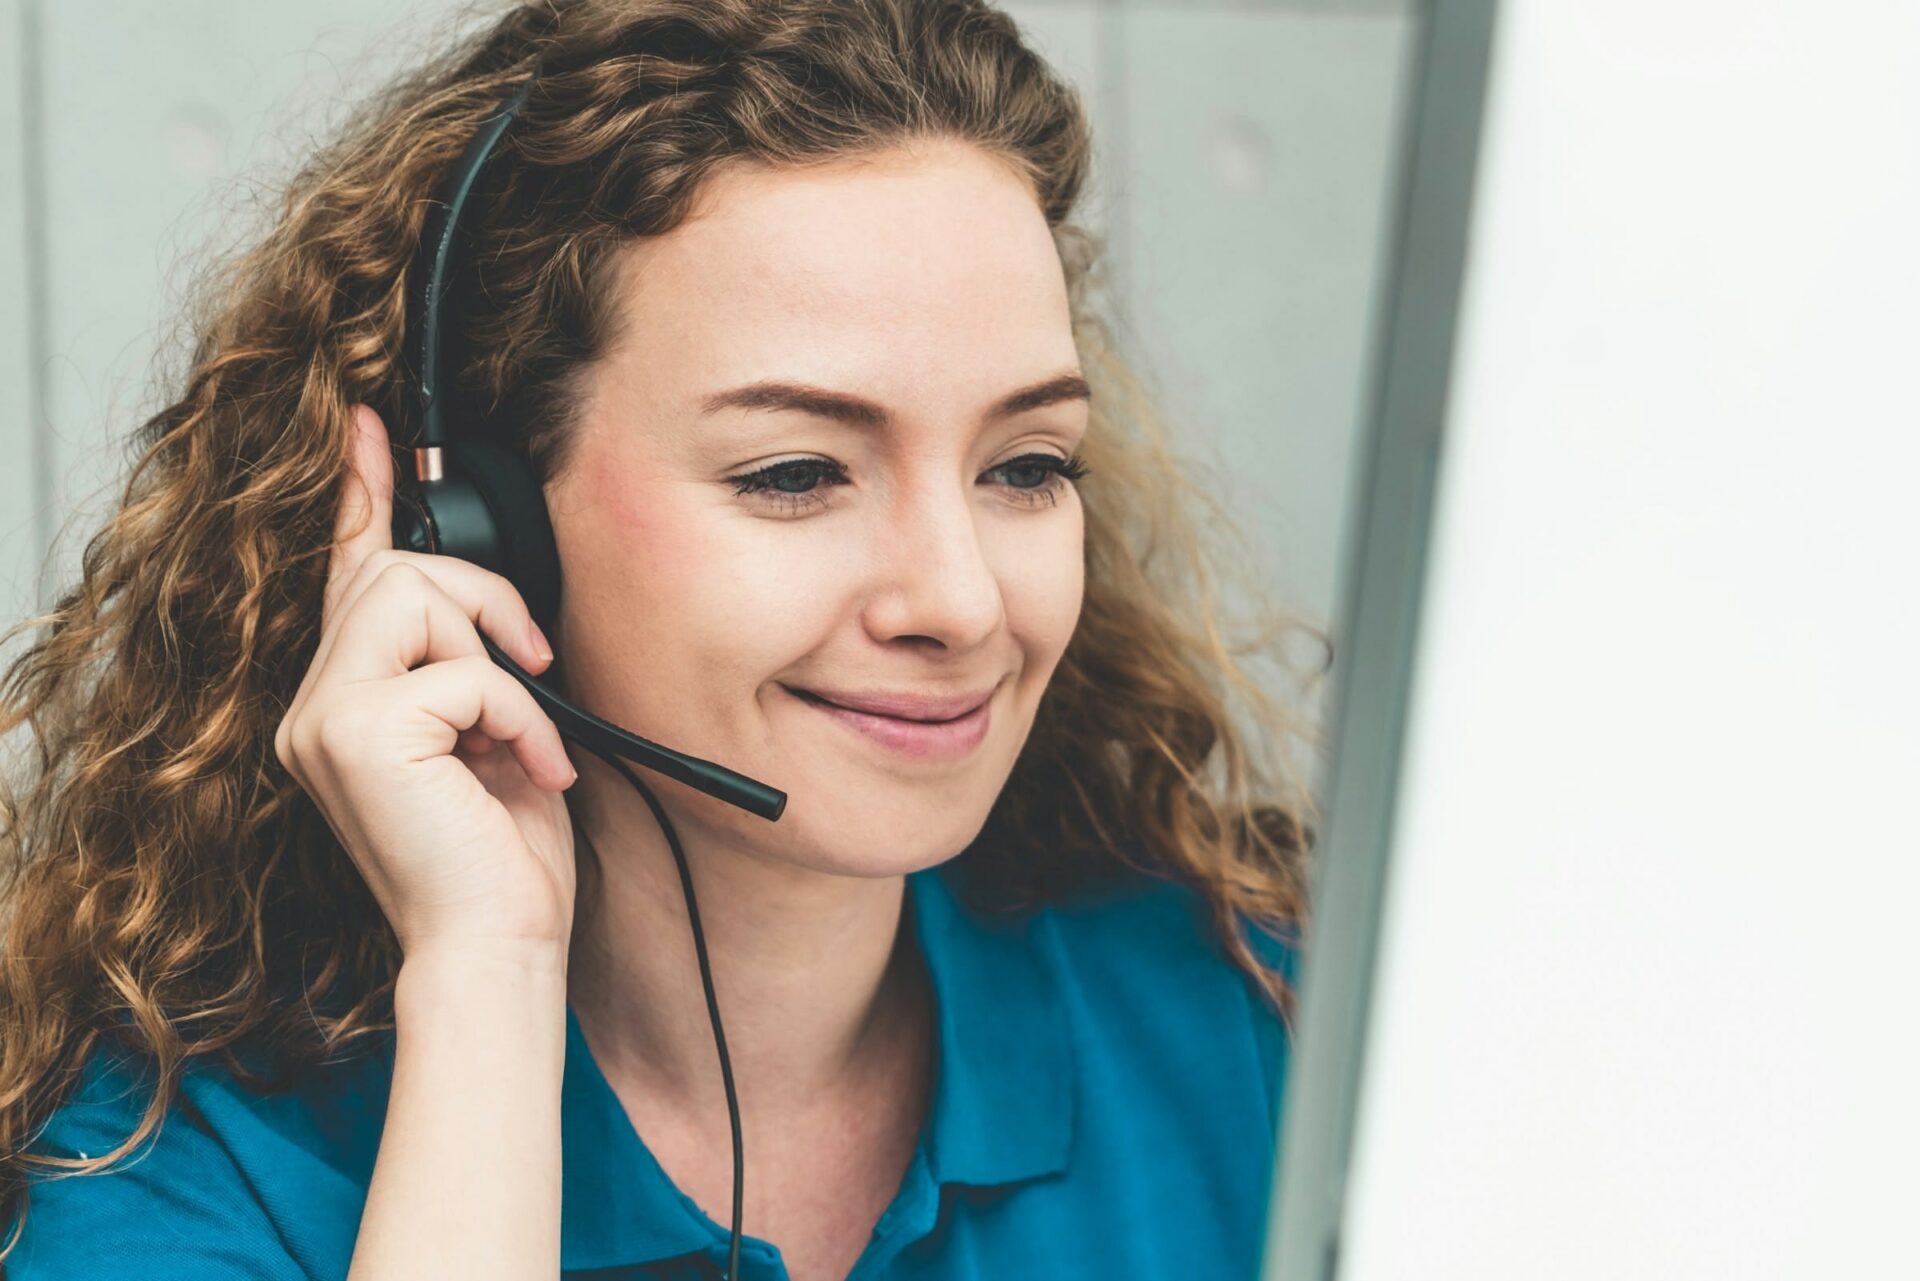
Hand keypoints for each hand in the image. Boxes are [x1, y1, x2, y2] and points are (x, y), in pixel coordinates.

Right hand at [274, 406, 577, 959]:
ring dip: (499, 660)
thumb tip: (491, 608)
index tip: (368, 427)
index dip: (358, 491)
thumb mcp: (490, 738)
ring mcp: (325, 719)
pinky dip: (521, 714)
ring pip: (416, 595)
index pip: (345, 574)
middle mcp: (315, 706)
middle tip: (537, 672)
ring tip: (527, 733)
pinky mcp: (358, 734)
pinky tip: (533, 770)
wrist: (497, 943)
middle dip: (485, 603)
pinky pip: (464, 669)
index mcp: (345, 701)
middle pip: (396, 570)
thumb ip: (467, 667)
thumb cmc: (499, 858)